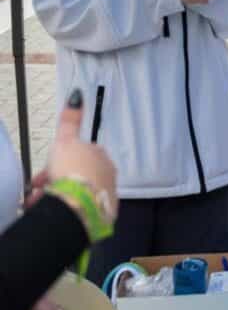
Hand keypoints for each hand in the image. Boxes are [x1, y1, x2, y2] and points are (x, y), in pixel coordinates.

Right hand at [40, 90, 116, 221]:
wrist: (78, 203)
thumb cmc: (71, 169)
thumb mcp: (66, 140)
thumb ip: (70, 120)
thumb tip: (77, 95)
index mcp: (100, 156)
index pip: (78, 157)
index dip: (57, 163)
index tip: (42, 174)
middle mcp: (107, 174)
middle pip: (77, 176)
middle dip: (55, 181)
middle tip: (38, 191)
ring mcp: (106, 194)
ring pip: (77, 193)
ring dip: (57, 196)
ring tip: (41, 204)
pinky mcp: (103, 214)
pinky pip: (82, 209)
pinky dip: (67, 209)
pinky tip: (55, 212)